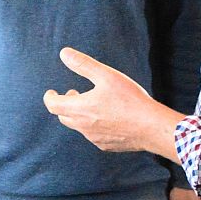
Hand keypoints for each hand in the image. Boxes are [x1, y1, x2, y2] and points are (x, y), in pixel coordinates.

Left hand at [44, 47, 183, 158]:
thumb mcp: (106, 75)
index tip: (51, 92)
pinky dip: (93, 125)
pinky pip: (93, 135)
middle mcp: (83, 127)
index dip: (50, 97)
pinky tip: (107, 118)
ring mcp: (94, 138)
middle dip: (65, 104)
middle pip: (64, 117)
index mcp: (79, 109)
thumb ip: (83, 64)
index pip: (53, 105)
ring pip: (79, 127)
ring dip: (79, 115)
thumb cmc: (130, 100)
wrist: (150, 127)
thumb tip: (64, 53)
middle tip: (73, 94)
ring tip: (92, 104)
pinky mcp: (106, 146)